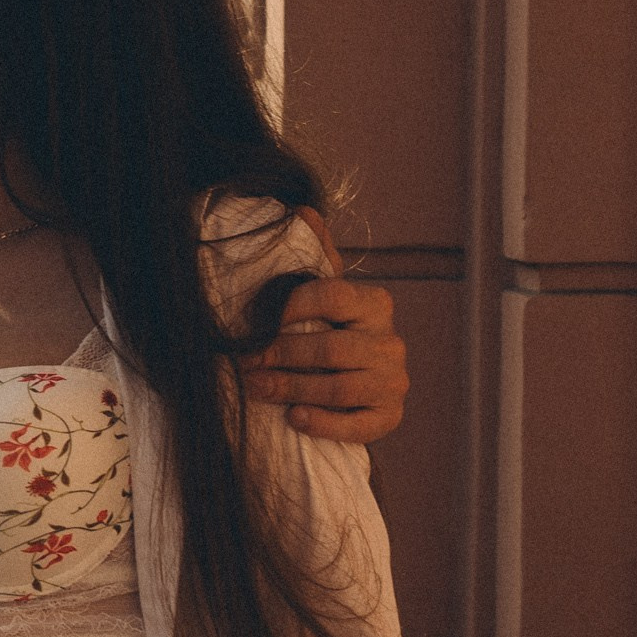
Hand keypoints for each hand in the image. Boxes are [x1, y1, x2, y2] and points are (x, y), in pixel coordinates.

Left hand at [247, 247, 407, 440]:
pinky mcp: (389, 417)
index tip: (258, 320)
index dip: (291, 307)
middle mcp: (391, 342)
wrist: (346, 388)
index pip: (333, 295)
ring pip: (340, 387)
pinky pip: (357, 425)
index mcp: (375, 304)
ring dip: (291, 388)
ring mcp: (393, 382)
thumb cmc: (325, 332)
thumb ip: (312, 258)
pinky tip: (294, 417)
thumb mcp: (318, 296)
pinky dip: (324, 422)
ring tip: (255, 387)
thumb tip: (302, 211)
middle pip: (331, 348)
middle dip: (280, 354)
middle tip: (243, 361)